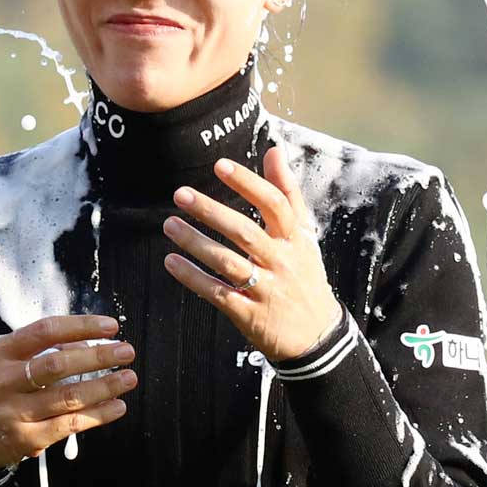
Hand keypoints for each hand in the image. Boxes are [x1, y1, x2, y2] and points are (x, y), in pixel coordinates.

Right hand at [0, 315, 136, 470]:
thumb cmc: (1, 387)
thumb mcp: (9, 359)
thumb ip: (44, 348)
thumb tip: (90, 344)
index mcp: (0, 353)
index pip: (45, 331)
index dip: (81, 326)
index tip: (110, 327)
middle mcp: (3, 382)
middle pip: (58, 364)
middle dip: (98, 357)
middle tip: (126, 352)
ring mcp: (14, 413)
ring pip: (68, 397)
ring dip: (105, 386)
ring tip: (128, 378)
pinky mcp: (28, 439)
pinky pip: (71, 424)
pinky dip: (99, 415)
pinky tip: (117, 406)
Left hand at [162, 148, 342, 362]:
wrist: (317, 336)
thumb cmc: (305, 277)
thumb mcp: (303, 235)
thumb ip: (288, 192)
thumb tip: (274, 150)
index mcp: (294, 240)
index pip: (275, 204)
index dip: (248, 183)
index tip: (220, 166)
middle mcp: (281, 262)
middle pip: (245, 232)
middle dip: (211, 211)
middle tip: (181, 194)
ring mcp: (266, 289)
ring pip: (228, 262)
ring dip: (196, 243)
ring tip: (169, 225)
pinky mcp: (250, 314)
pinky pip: (217, 292)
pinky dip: (193, 277)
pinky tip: (172, 263)